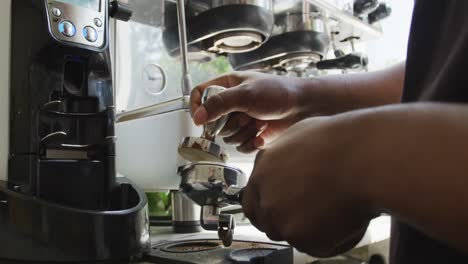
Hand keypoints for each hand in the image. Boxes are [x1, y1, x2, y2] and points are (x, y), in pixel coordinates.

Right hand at [191, 72, 305, 152]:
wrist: (302, 107)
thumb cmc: (278, 92)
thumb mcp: (245, 94)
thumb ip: (219, 103)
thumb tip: (198, 117)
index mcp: (227, 85)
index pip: (200, 94)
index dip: (197, 106)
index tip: (200, 119)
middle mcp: (232, 103)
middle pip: (213, 122)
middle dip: (230, 123)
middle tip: (245, 115)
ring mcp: (241, 120)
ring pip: (227, 137)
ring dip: (243, 133)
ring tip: (257, 122)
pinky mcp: (250, 134)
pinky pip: (240, 146)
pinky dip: (251, 143)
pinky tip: (261, 134)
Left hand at [242, 117, 374, 256]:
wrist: (363, 158)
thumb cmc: (339, 142)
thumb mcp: (298, 134)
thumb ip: (281, 156)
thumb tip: (283, 163)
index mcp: (262, 171)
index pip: (252, 204)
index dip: (268, 209)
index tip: (283, 210)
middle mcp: (266, 197)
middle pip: (268, 223)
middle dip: (287, 222)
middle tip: (312, 214)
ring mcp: (281, 219)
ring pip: (291, 236)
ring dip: (309, 230)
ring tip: (333, 209)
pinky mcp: (301, 237)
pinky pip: (314, 247)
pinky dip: (328, 241)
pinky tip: (343, 219)